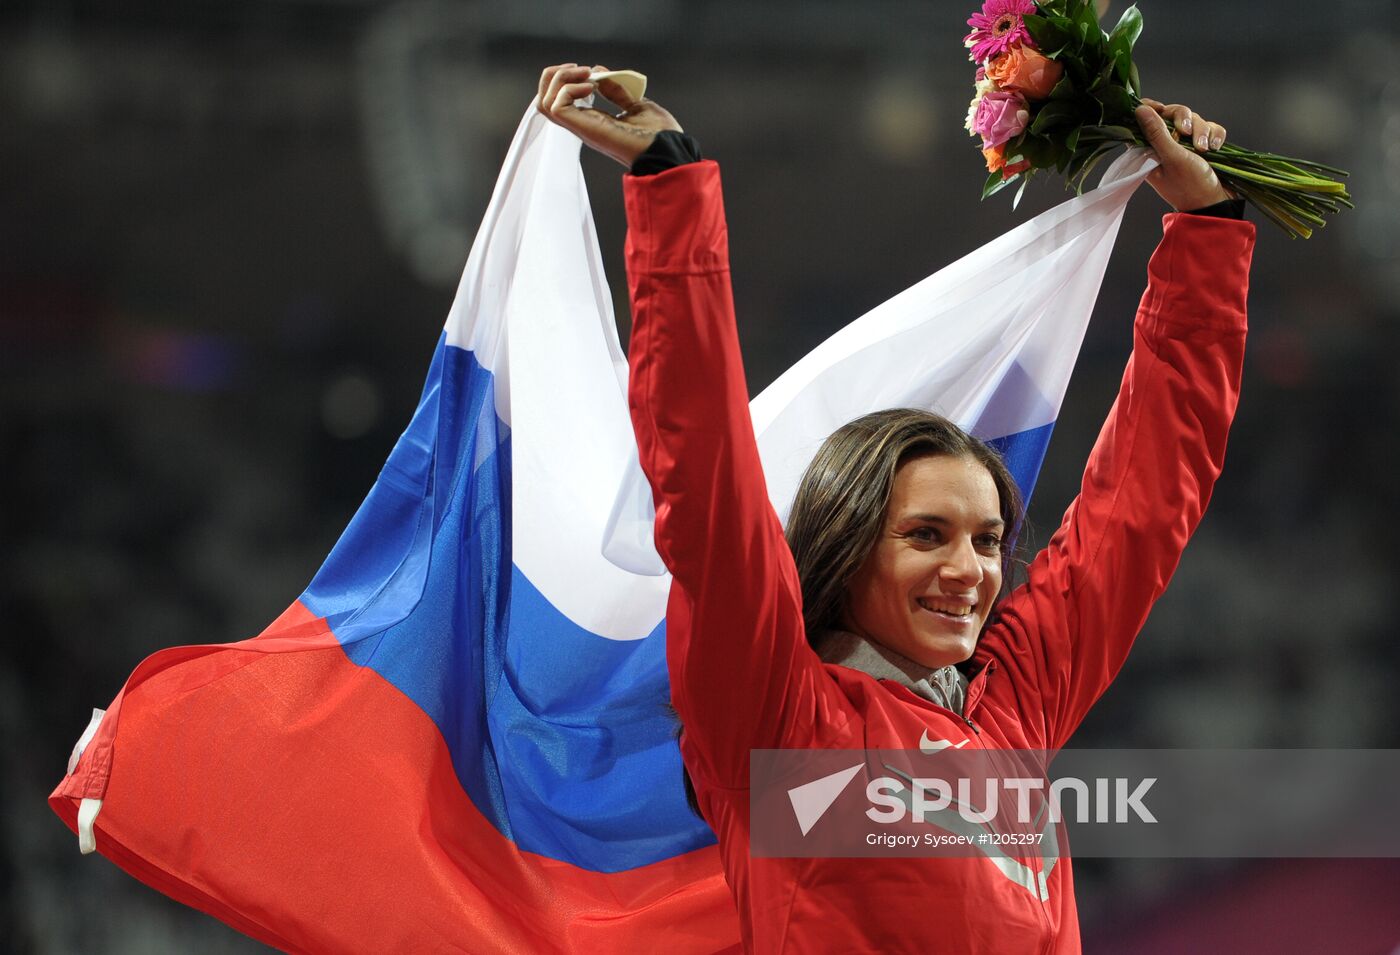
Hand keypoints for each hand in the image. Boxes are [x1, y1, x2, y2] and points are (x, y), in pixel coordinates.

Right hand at [536, 63, 682, 167]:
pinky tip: (592, 87)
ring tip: (587, 75)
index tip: (588, 70)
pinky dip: (569, 89)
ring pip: (544, 102)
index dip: (565, 79)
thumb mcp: (636, 104)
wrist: (667, 149)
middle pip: (543, 100)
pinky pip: (556, 106)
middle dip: (555, 75)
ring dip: (560, 79)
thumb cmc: (659, 134)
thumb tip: (598, 71)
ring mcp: (581, 127)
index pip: (559, 101)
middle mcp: (582, 124)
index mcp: (593, 120)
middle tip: (582, 69)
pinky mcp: (583, 128)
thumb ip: (615, 90)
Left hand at [1135, 98, 1232, 210]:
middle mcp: (1166, 144)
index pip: (1144, 119)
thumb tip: (1139, 110)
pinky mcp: (1204, 144)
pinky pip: (1210, 127)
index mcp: (1149, 149)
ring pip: (1194, 119)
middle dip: (1184, 119)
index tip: (1160, 109)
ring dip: (1202, 131)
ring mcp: (1186, 144)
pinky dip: (1214, 135)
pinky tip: (1215, 149)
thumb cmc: (1189, 186)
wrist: (1215, 203)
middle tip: (1187, 133)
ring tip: (1204, 150)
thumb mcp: (1171, 158)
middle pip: (1173, 113)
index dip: (1151, 109)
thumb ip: (1156, 133)